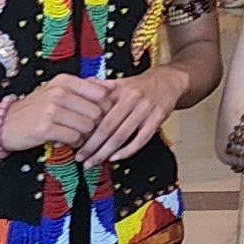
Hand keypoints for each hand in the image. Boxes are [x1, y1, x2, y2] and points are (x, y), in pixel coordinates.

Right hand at [0, 71, 114, 157]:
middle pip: (97, 112)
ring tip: (74, 135)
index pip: (102, 94)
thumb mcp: (59, 91)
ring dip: (85, 136)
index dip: (106, 108)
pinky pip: (75, 138)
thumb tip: (115, 85)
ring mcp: (51, 109)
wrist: (3, 123)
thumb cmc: (36, 108)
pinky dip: (75, 143)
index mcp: (65, 80)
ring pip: (88, 126)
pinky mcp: (45, 127)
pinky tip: (66, 141)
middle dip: (96, 125)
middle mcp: (59, 91)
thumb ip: (86, 87)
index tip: (99, 116)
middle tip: (86, 130)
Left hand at [64, 63, 187, 162]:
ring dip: (105, 152)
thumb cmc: (141, 85)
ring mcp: (147, 109)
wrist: (169, 80)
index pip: (99, 114)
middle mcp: (133, 99)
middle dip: (92, 146)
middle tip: (81, 158)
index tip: (73, 143)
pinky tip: (114, 157)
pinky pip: (141, 139)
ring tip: (93, 162)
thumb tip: (79, 88)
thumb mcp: (120, 82)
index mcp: (120, 90)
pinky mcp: (158, 118)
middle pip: (109, 127)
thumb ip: (100, 86)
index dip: (85, 131)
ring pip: (122, 136)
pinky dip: (127, 150)